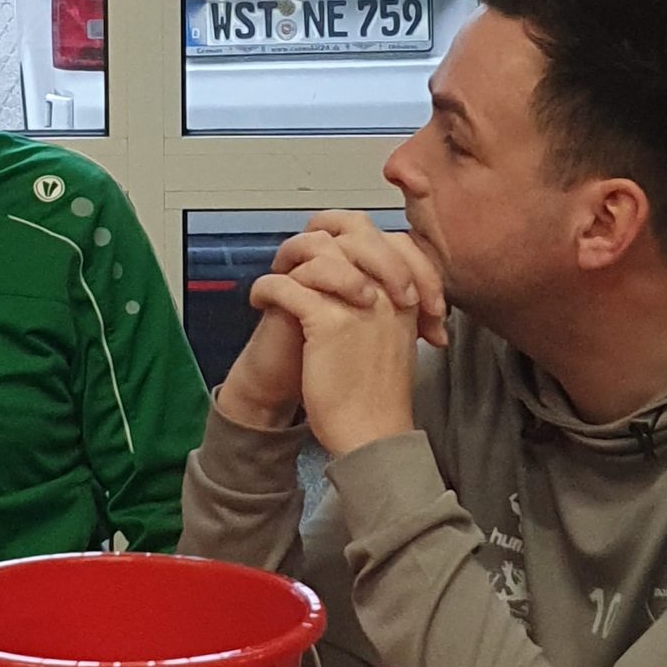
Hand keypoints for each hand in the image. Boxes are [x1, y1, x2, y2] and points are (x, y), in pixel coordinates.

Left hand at [216, 213, 445, 436]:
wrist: (372, 435)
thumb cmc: (378, 394)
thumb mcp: (395, 341)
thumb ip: (385, 307)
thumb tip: (361, 280)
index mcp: (406, 295)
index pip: (386, 238)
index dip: (351, 234)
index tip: (326, 245)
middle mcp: (388, 291)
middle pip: (354, 231)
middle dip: (319, 234)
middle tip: (294, 256)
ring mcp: (361, 304)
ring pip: (319, 252)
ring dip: (288, 259)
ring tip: (274, 278)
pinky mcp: (330, 323)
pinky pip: (290, 286)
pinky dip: (268, 288)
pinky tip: (259, 301)